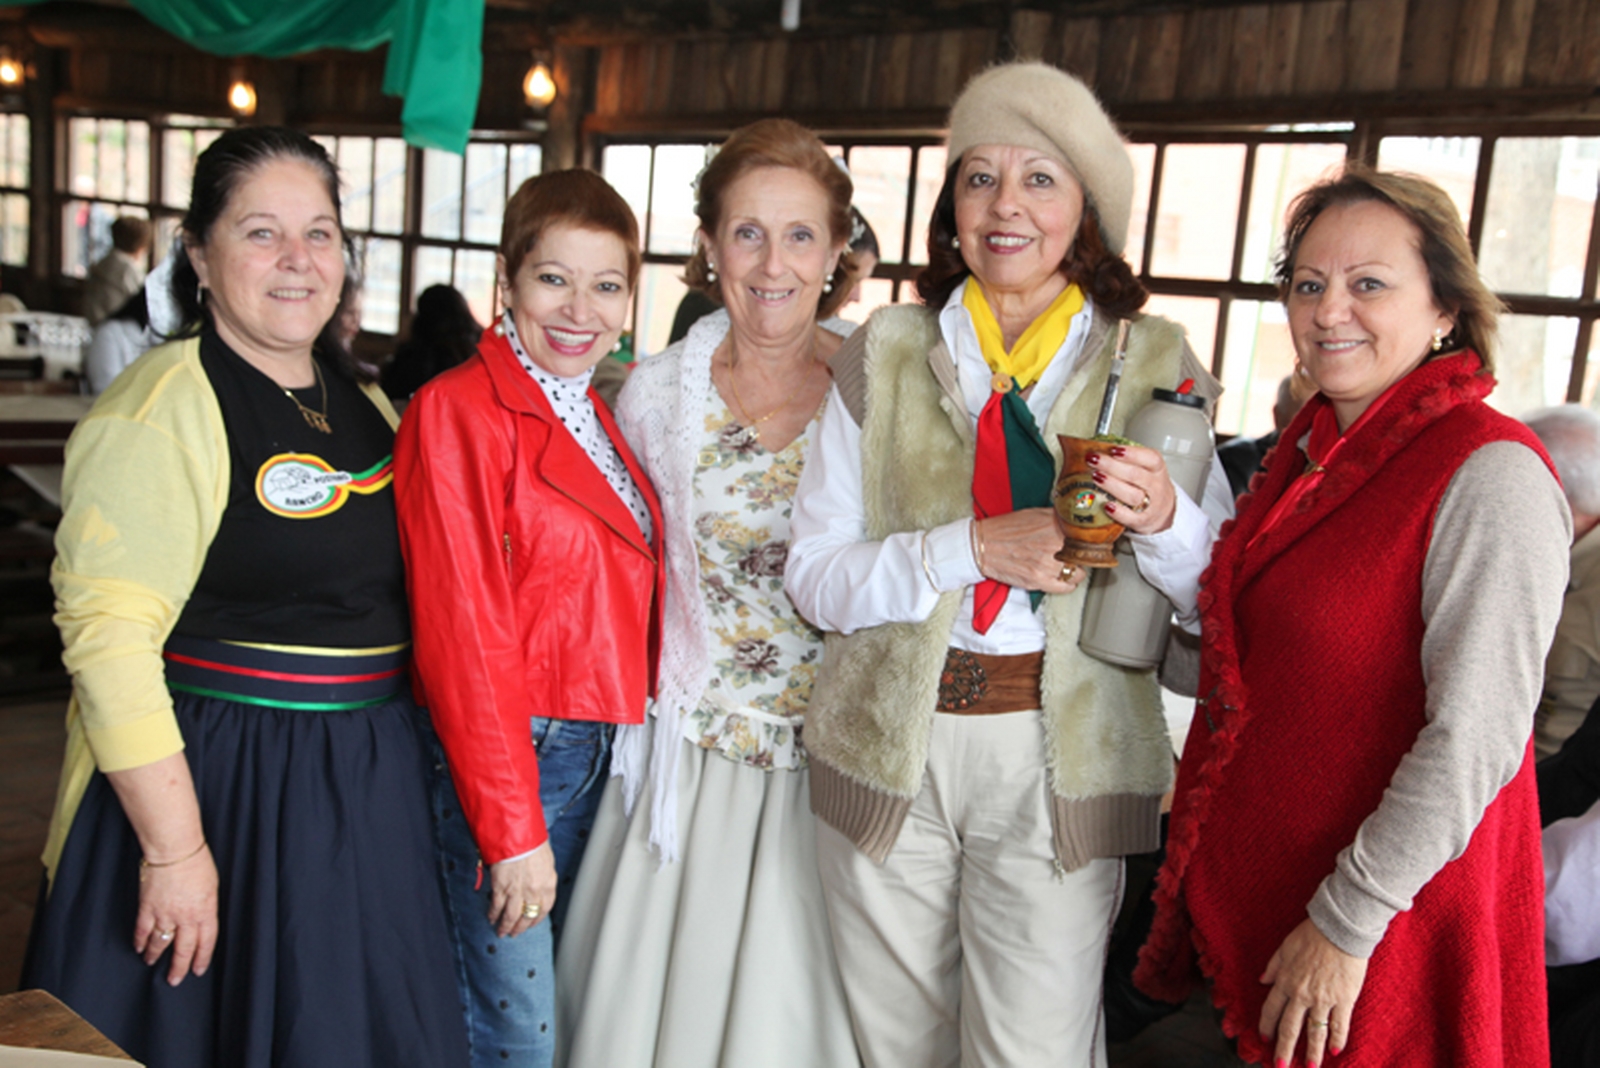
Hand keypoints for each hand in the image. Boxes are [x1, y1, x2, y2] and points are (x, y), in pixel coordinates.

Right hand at [134, 844, 218, 985]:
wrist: (174, 851)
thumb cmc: (197, 863)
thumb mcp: (212, 887)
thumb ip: (206, 906)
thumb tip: (202, 920)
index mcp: (206, 911)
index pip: (206, 942)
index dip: (202, 958)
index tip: (198, 970)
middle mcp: (186, 917)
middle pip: (184, 949)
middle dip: (179, 967)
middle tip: (175, 980)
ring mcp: (165, 915)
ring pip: (161, 943)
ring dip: (156, 956)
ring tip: (152, 964)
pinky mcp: (147, 909)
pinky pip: (143, 931)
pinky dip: (141, 942)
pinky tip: (139, 949)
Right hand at [488, 843, 556, 937]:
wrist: (517, 836)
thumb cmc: (532, 843)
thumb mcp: (547, 860)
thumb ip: (544, 877)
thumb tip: (541, 885)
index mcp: (547, 884)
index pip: (545, 909)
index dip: (537, 919)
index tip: (532, 923)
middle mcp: (534, 891)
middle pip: (527, 916)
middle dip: (520, 928)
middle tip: (515, 933)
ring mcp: (517, 891)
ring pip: (511, 917)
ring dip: (506, 927)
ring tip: (501, 932)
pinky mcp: (501, 888)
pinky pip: (497, 907)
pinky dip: (493, 915)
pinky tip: (491, 919)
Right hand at [974, 509, 1086, 594]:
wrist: (982, 544)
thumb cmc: (1005, 528)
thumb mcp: (1035, 513)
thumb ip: (1057, 517)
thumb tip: (1074, 519)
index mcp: (1055, 527)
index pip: (1087, 537)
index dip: (1090, 541)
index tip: (1090, 543)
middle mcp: (1054, 546)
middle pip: (1085, 556)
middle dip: (1082, 555)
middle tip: (1076, 554)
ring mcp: (1046, 565)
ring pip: (1077, 573)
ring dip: (1075, 570)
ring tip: (1068, 566)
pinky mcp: (1038, 581)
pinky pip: (1065, 587)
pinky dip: (1067, 584)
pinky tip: (1063, 578)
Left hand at [1088, 444, 1177, 534]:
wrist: (1163, 511)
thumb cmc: (1149, 485)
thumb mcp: (1146, 468)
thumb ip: (1128, 460)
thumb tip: (1098, 449)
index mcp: (1157, 469)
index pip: (1150, 458)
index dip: (1131, 453)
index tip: (1113, 449)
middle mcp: (1156, 486)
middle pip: (1135, 475)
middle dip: (1111, 466)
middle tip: (1094, 459)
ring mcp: (1150, 505)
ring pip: (1132, 495)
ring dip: (1112, 485)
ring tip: (1096, 477)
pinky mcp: (1142, 520)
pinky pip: (1131, 517)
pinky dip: (1118, 512)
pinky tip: (1106, 505)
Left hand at [1259, 918, 1368, 1066]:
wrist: (1340, 930)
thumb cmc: (1312, 935)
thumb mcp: (1285, 947)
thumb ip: (1274, 966)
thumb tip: (1262, 980)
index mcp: (1286, 981)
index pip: (1272, 1010)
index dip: (1267, 1026)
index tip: (1265, 1039)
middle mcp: (1302, 994)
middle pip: (1291, 1027)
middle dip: (1284, 1048)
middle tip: (1280, 1066)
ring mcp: (1323, 999)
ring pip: (1315, 1031)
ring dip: (1312, 1052)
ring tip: (1309, 1067)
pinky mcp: (1344, 999)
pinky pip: (1340, 1024)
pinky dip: (1338, 1039)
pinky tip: (1337, 1052)